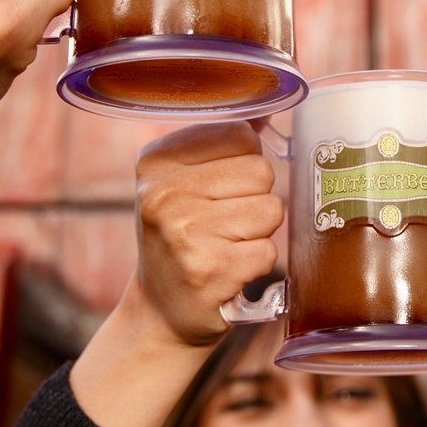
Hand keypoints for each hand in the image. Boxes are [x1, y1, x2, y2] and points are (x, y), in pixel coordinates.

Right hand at [70, 124, 283, 426]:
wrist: (160, 314)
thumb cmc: (182, 239)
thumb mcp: (182, 184)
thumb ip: (221, 146)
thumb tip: (267, 111)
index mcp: (156, 161)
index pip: (241, 135)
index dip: (245, 165)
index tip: (219, 190)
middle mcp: (162, 194)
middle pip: (261, 172)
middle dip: (255, 200)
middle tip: (223, 225)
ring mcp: (184, 233)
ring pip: (270, 210)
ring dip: (258, 234)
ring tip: (225, 247)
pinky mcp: (209, 271)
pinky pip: (268, 251)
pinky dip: (256, 264)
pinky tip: (227, 271)